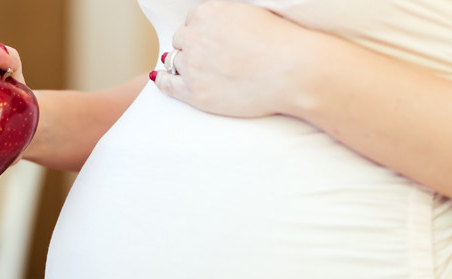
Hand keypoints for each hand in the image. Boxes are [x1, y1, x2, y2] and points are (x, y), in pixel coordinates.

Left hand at [151, 1, 322, 118]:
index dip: (202, 32)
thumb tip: (219, 28)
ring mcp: (193, 65)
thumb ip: (227, 18)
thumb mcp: (250, 14)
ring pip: (175, 61)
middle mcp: (194, 37)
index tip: (210, 40)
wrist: (291, 71)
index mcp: (208, 13)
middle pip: (182, 40)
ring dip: (183, 63)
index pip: (193, 20)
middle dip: (192, 46)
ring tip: (194, 70)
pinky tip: (160, 79)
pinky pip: (168, 85)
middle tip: (208, 56)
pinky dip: (163, 81)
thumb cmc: (280, 42)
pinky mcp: (195, 92)